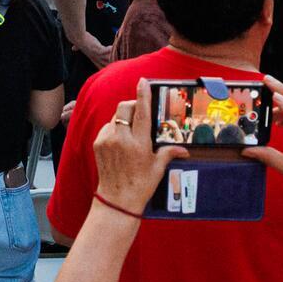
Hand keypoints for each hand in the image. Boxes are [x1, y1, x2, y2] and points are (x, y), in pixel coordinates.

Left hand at [89, 91, 179, 212]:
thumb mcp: (158, 168)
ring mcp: (107, 141)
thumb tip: (184, 150)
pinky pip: (107, 128)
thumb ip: (169, 153)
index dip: (143, 95)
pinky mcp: (97, 144)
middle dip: (132, 105)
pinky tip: (120, 141)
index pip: (142, 113)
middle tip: (139, 111)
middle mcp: (122, 139)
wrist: (117, 199)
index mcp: (139, 144)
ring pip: (115, 117)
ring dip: (124, 119)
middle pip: (124, 108)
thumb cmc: (141, 185)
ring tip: (131, 132)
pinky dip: (114, 129)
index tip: (143, 81)